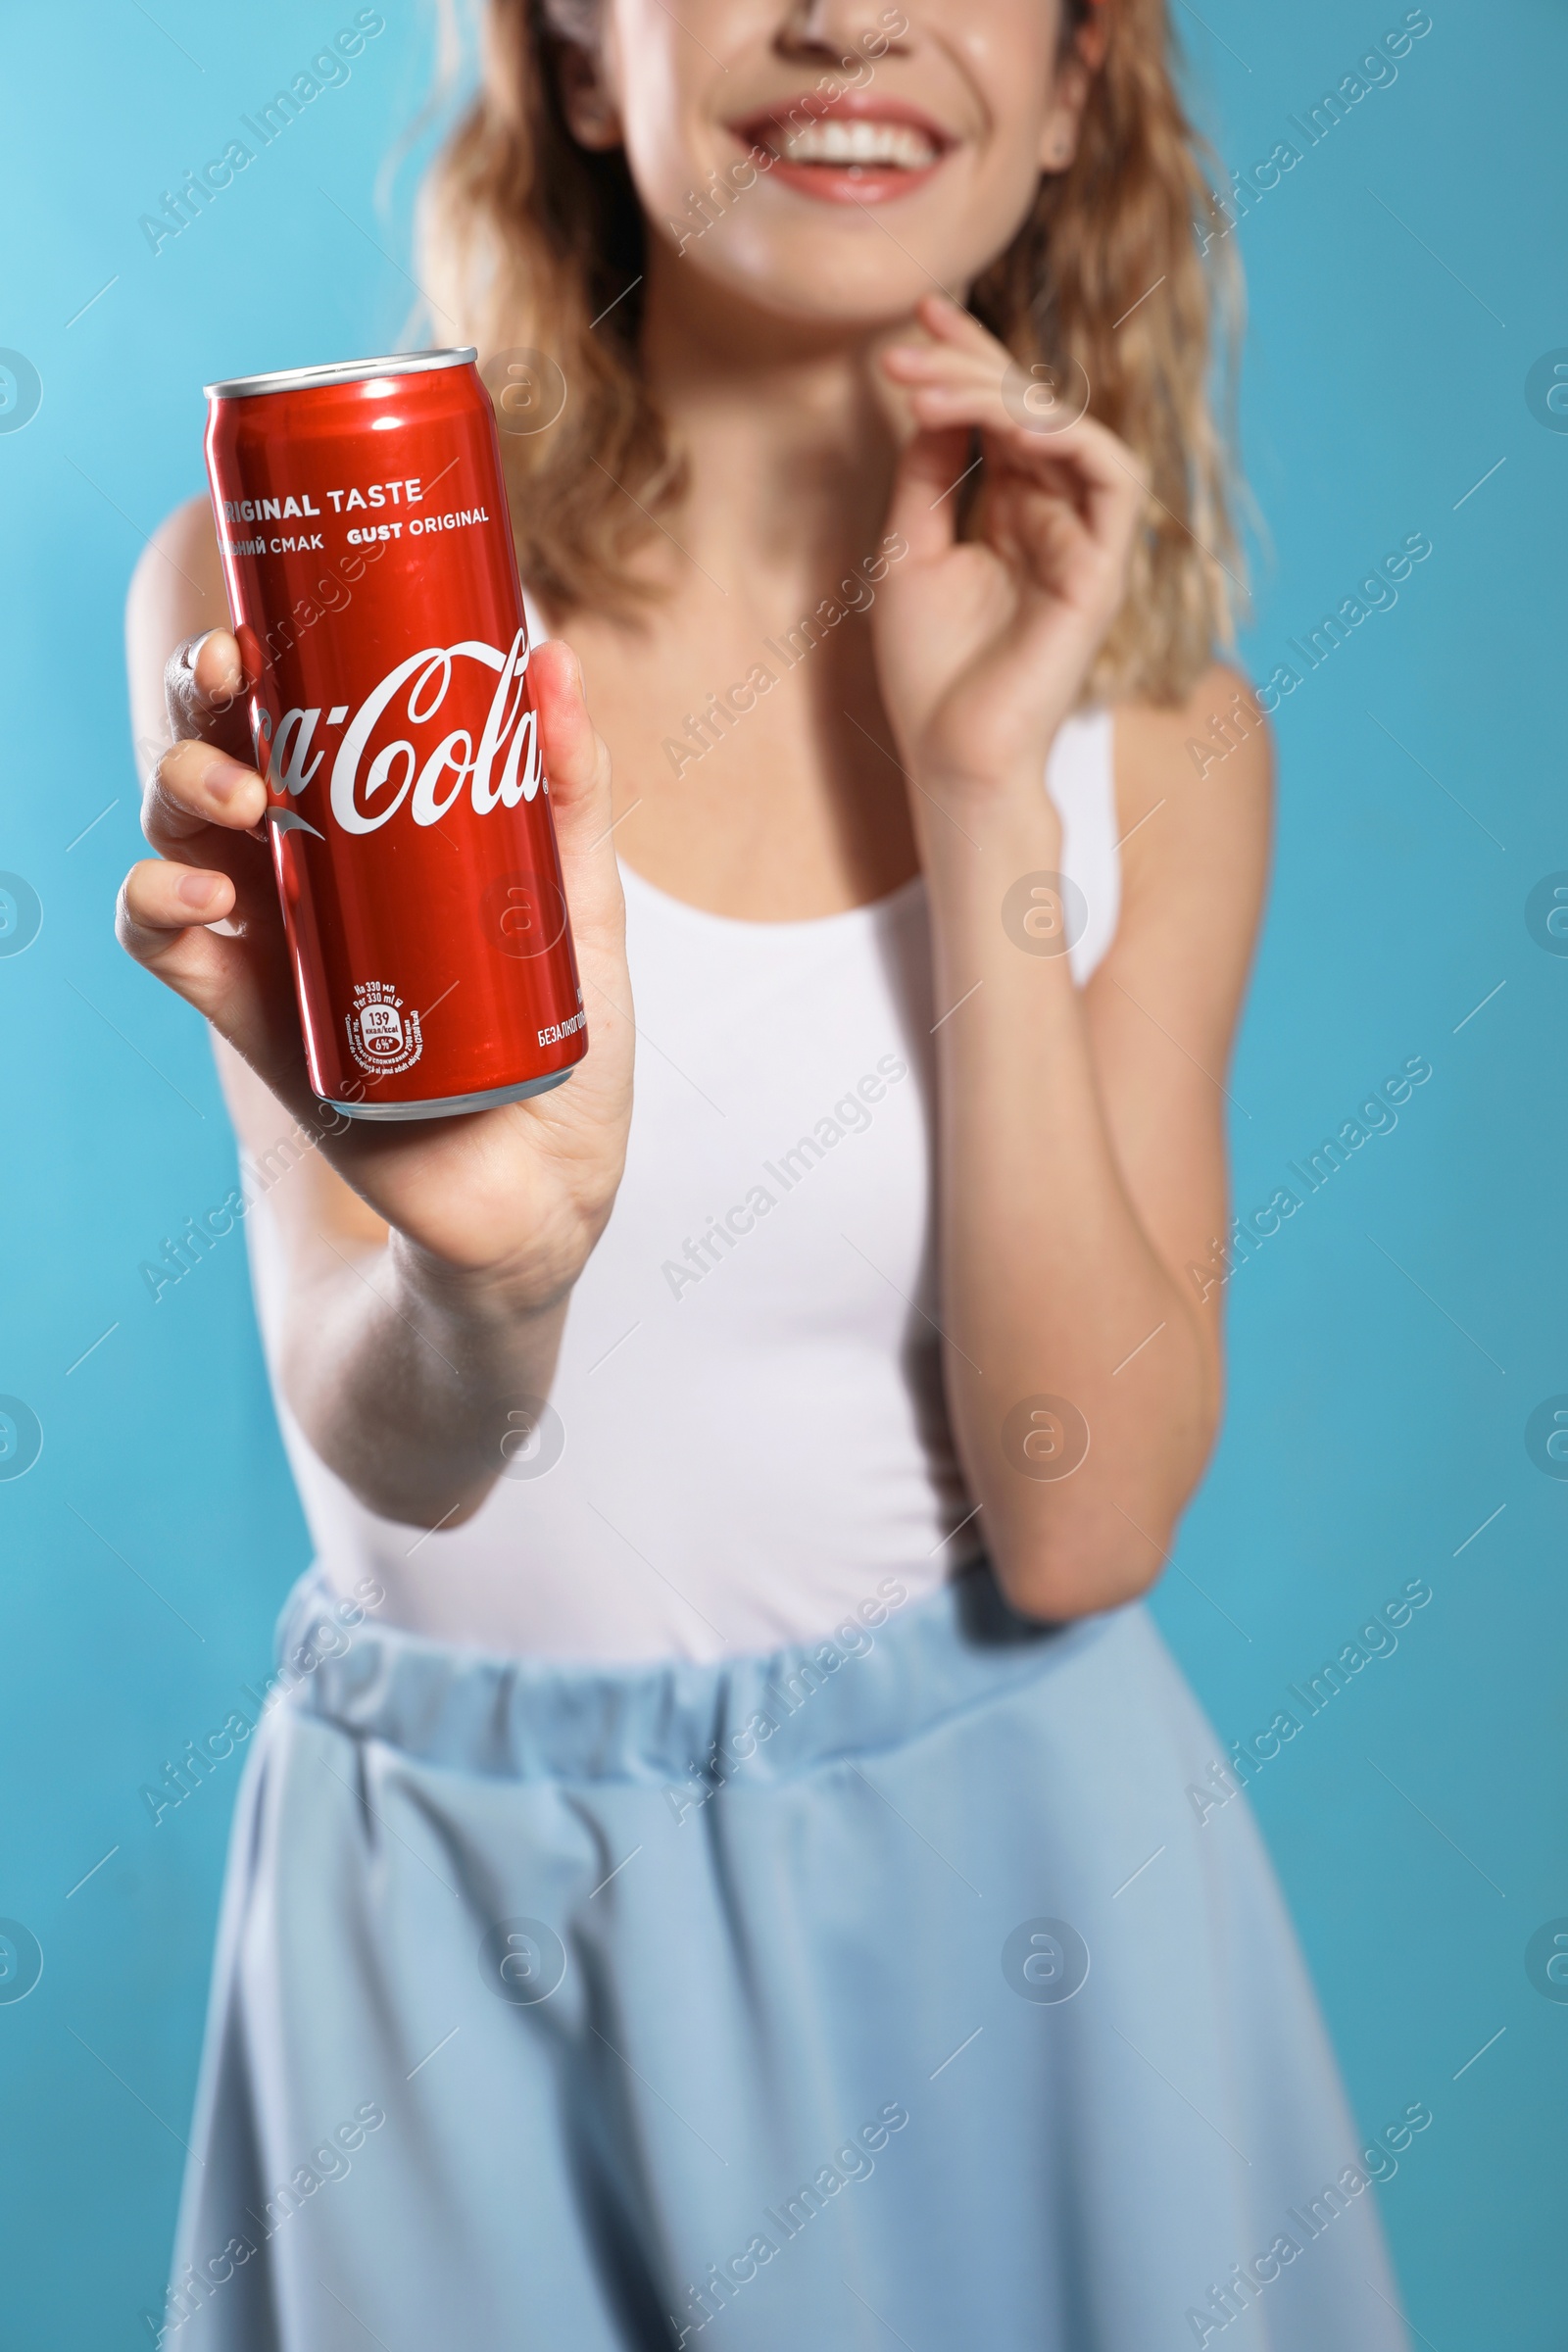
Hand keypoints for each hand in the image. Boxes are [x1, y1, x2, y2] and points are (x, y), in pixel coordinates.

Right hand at [116, 628, 634, 1309]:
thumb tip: (550, 653)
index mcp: (373, 821)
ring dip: (180, 787)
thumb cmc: (558, 1040)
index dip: (256, 654)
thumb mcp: (579, 904)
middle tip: (238, 682)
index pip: (290, 712)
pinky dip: (155, 900)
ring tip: (242, 799)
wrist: (541, 1190)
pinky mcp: (248, 1016)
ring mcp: (270, 938)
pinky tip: (201, 892)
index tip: (268, 619)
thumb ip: (567, 791)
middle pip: (216, 749)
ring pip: (175, 829)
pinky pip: (161, 941)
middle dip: (202, 698)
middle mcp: (306, 866)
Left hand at [875, 294, 1147, 799]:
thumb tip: (934, 393)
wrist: (952, 757)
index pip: (998, 415)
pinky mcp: (1105, 568)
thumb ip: (928, 472)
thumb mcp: (909, 549)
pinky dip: (1067, 436)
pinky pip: (1111, 475)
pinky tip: (1010, 422)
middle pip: (1031, 408)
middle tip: (908, 344)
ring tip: (931, 388)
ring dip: (1001, 395)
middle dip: (972, 363)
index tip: (917, 313)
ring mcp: (1084, 540)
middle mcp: (1055, 516)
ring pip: (1066, 429)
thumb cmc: (929, 672)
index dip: (967, 359)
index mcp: (1011, 512)